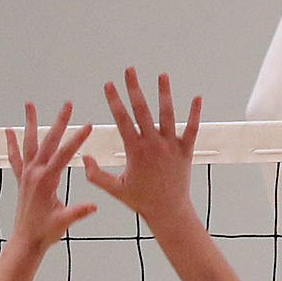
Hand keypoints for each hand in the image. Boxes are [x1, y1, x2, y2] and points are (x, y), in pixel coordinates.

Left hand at [5, 102, 95, 253]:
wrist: (26, 239)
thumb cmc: (45, 232)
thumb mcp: (64, 222)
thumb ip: (78, 212)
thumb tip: (93, 205)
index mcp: (46, 180)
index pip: (64, 154)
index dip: (77, 139)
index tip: (88, 125)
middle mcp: (34, 173)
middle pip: (48, 141)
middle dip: (59, 122)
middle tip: (67, 104)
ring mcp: (26, 174)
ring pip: (29, 142)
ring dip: (31, 123)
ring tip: (30, 104)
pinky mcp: (22, 179)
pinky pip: (15, 157)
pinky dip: (12, 143)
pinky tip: (9, 131)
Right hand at [83, 68, 200, 236]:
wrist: (168, 211)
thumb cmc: (141, 201)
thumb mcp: (115, 189)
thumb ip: (96, 175)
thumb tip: (84, 158)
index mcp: (135, 151)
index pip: (122, 120)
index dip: (114, 100)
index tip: (108, 84)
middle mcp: (154, 144)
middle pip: (142, 110)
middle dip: (134, 88)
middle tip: (130, 69)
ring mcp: (171, 146)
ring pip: (168, 114)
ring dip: (164, 93)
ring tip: (162, 75)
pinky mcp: (186, 151)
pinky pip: (192, 129)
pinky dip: (195, 113)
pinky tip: (197, 97)